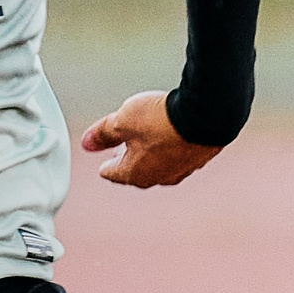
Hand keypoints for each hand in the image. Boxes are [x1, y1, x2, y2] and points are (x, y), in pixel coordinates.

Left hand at [80, 90, 222, 187]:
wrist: (207, 115)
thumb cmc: (161, 120)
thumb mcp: (120, 122)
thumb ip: (102, 134)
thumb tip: (86, 144)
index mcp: (137, 173)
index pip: (114, 173)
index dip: (106, 166)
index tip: (102, 165)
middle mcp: (161, 177)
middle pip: (137, 171)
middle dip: (127, 161)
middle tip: (120, 151)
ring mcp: (183, 170)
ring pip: (160, 165)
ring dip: (150, 154)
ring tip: (144, 142)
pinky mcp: (200, 158)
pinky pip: (178, 156)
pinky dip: (169, 148)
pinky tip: (169, 137)